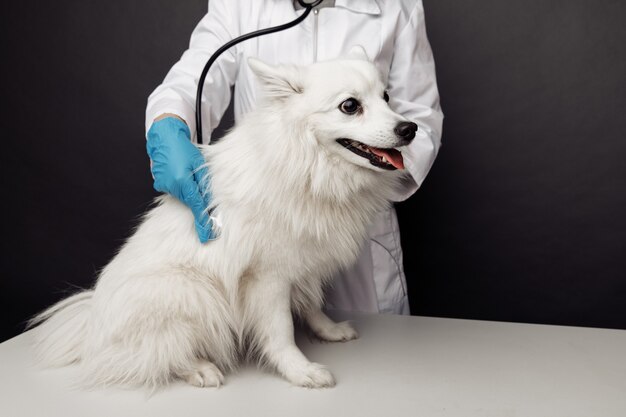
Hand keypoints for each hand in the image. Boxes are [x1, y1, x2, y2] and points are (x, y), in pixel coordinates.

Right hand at [146, 117, 217, 242]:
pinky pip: (176, 190)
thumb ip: (205, 184)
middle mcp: (172, 185)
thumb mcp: (200, 164)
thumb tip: (212, 202)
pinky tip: (183, 177)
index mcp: (183, 181)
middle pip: (190, 202)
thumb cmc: (184, 147)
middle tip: (208, 217)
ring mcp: (164, 185)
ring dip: (190, 193)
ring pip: (183, 196)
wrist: (165, 136)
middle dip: (199, 207)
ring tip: (191, 179)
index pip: (197, 207)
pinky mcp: (160, 183)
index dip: (204, 222)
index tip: (207, 236)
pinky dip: (182, 188)